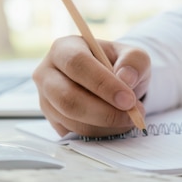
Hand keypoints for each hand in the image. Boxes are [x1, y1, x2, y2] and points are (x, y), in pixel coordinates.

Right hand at [33, 36, 150, 137]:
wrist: (114, 82)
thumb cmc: (120, 65)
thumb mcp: (134, 56)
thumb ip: (134, 62)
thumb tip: (126, 78)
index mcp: (64, 48)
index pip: (77, 64)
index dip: (103, 84)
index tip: (128, 100)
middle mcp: (47, 73)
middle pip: (68, 98)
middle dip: (104, 112)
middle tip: (132, 115)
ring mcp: (46, 99)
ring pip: (71, 120)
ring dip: (106, 125)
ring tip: (129, 118)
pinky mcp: (53, 120)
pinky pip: (74, 132)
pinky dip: (100, 132)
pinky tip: (115, 123)